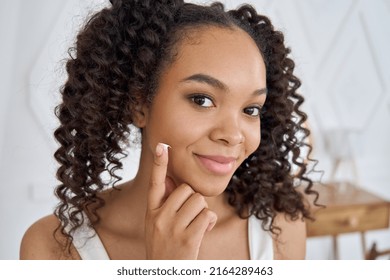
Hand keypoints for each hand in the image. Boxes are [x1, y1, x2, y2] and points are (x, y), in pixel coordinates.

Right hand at [145, 143, 216, 258]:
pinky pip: (207, 215)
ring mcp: (173, 228)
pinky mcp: (188, 238)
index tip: (161, 145)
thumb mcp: (158, 225)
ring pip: (199, 200)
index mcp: (151, 212)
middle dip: (193, 199)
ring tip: (193, 226)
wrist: (165, 273)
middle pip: (187, 189)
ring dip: (201, 211)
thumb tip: (174, 180)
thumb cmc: (166, 247)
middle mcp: (159, 217)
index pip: (155, 183)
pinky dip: (208, 222)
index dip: (159, 163)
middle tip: (188, 216)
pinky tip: (200, 233)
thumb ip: (166, 204)